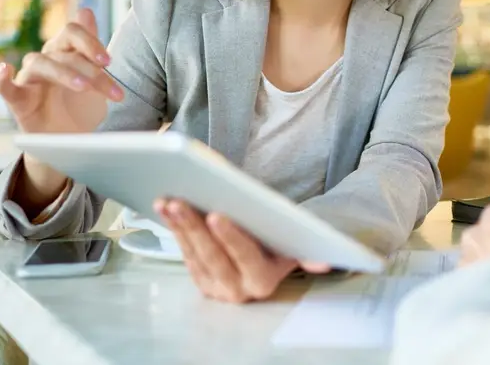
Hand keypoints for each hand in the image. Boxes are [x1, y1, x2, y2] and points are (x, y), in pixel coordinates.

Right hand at [0, 9, 121, 133]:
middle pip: (65, 53)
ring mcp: (30, 78)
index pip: (72, 32)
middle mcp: (46, 59)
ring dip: (65, 74)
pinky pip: (4, 86)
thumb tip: (85, 10)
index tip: (108, 61)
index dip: (90, 42)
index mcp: (64, 50)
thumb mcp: (92, 75)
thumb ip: (89, 45)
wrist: (68, 137)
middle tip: (112, 90)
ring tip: (83, 87)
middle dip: (91, 70)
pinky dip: (0, 77)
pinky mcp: (18, 100)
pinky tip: (3, 69)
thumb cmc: (79, 104)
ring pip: (41, 64)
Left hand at [155, 199, 330, 302]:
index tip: (216, 214)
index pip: (245, 257)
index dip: (230, 237)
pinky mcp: (199, 280)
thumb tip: (324, 263)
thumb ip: (305, 253)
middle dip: (195, 228)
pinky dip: (174, 229)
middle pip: (213, 256)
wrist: (267, 259)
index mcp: (264, 281)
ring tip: (168, 200)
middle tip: (181, 202)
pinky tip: (165, 209)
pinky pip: (184, 252)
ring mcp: (215, 287)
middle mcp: (238, 290)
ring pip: (194, 253)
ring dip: (179, 225)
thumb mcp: (294, 247)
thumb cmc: (281, 244)